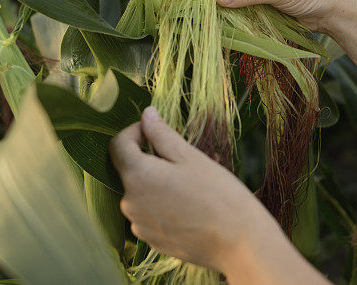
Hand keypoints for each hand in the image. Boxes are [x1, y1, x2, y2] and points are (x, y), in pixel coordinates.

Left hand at [109, 107, 274, 272]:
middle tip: (185, 160)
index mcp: (137, 176)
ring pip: (142, 193)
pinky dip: (164, 205)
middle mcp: (129, 203)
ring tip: (193, 185)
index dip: (135, 131)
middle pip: (131, 170)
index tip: (157, 130)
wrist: (238, 242)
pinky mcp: (152, 241)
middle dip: (152, 160)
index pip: (118, 145)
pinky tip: (190, 206)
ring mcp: (139, 225)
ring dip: (159, 183)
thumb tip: (146, 114)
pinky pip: (151, 214)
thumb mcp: (189, 156)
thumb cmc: (217, 193)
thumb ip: (161, 134)